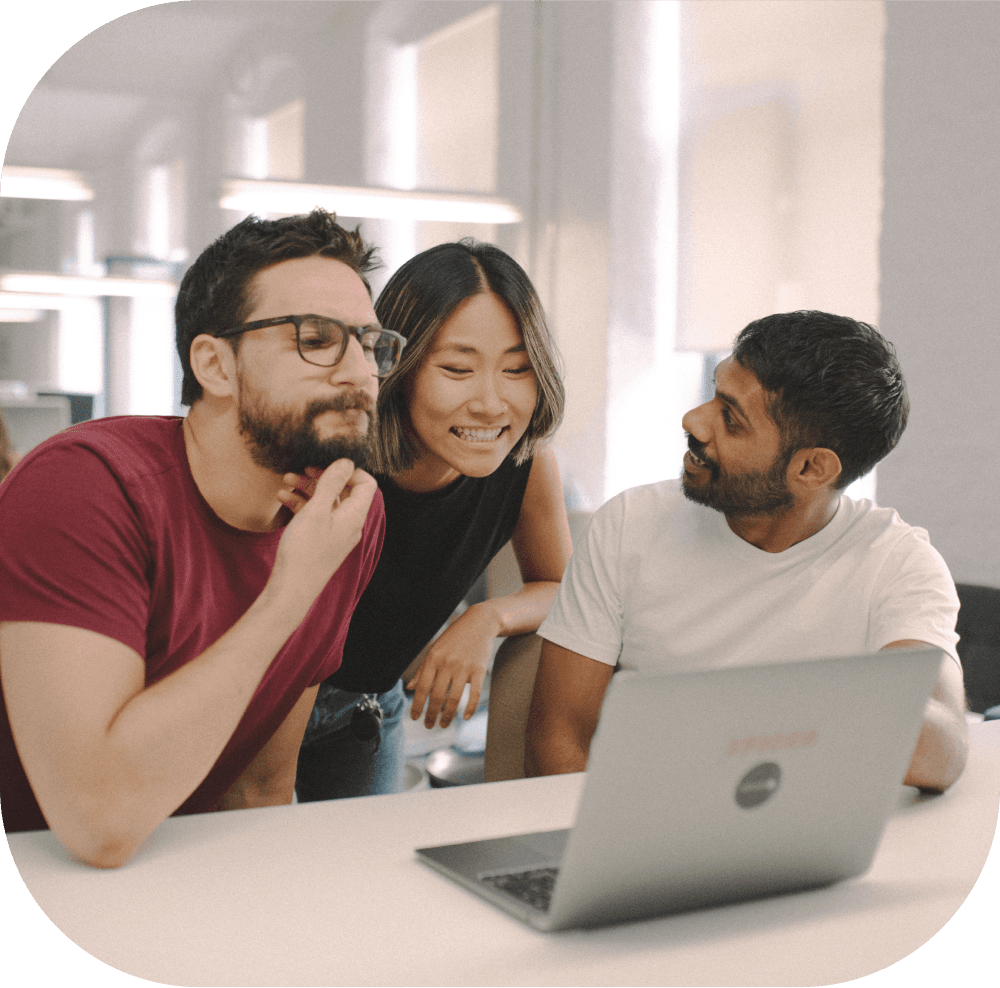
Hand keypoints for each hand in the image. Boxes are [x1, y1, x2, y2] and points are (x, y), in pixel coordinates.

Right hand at [270, 460, 376, 613]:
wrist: (291, 589)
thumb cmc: (304, 552)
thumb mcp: (316, 512)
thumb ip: (331, 484)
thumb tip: (346, 461)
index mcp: (354, 515)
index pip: (367, 484)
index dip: (349, 470)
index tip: (326, 464)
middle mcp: (349, 523)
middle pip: (344, 490)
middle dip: (323, 476)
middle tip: (303, 469)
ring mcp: (335, 532)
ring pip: (326, 501)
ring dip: (307, 488)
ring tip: (286, 480)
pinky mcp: (320, 539)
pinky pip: (316, 514)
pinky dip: (301, 503)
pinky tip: (282, 497)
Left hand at [408, 604, 499, 728]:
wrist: (480, 622)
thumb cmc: (455, 637)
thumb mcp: (435, 648)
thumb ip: (423, 669)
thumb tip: (410, 687)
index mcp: (434, 658)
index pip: (422, 687)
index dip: (417, 705)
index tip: (414, 717)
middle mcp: (447, 663)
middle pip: (437, 696)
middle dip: (431, 714)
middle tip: (428, 726)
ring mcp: (464, 667)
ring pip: (454, 698)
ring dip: (448, 715)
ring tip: (444, 724)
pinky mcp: (479, 670)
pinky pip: (474, 693)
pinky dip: (470, 708)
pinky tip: (465, 717)